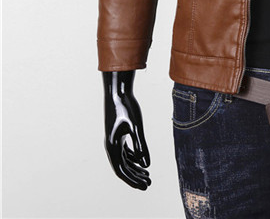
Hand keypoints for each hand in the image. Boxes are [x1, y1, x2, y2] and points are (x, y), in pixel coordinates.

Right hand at [102, 70, 151, 189]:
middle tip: (148, 184)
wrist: (118, 91)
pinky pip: (125, 151)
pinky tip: (142, 161)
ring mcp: (114, 140)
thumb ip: (141, 145)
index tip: (144, 186)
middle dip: (135, 177)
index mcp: (112, 146)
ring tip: (147, 175)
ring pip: (124, 160)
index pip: (122, 170)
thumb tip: (147, 164)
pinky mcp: (119, 134)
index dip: (133, 180)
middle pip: (123, 168)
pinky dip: (134, 158)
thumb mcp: (136, 126)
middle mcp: (111, 145)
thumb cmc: (126, 106)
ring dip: (135, 168)